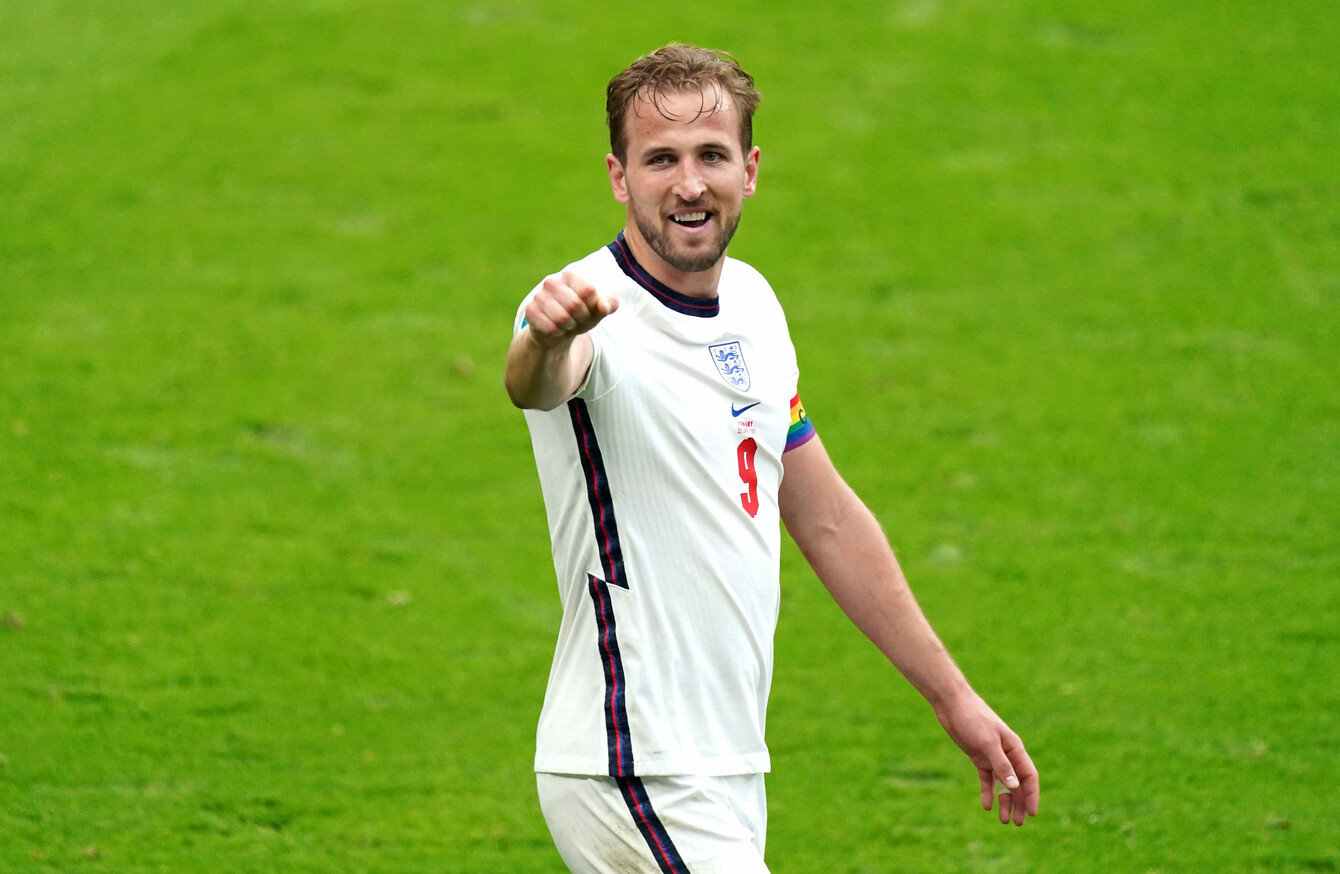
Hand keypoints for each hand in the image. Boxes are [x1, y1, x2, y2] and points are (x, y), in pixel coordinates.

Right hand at [523, 271, 617, 349]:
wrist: (558, 330)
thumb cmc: (581, 315)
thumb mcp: (598, 310)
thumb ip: (609, 305)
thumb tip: (604, 307)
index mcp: (570, 275)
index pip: (588, 291)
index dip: (593, 306)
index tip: (589, 309)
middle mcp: (552, 281)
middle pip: (575, 305)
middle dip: (581, 318)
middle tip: (578, 319)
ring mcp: (539, 296)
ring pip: (562, 318)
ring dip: (569, 327)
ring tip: (567, 324)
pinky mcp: (530, 312)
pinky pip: (550, 328)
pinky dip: (557, 333)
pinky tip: (555, 329)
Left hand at [934, 692, 1038, 825]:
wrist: (952, 704)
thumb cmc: (973, 718)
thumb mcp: (987, 743)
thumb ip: (1001, 765)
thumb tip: (1014, 786)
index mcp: (1014, 749)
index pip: (1029, 776)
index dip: (1032, 794)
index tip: (1032, 813)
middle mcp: (1006, 754)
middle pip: (1017, 783)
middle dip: (1019, 803)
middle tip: (1018, 823)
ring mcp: (992, 756)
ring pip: (1002, 784)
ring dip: (1004, 801)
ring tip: (1003, 820)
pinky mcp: (978, 756)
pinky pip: (986, 778)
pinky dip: (988, 792)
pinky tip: (986, 805)